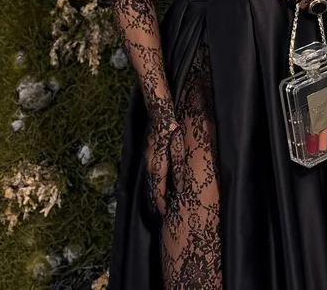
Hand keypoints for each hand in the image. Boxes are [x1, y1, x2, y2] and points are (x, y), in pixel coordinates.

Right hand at [144, 101, 185, 216]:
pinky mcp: (148, 154)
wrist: (158, 112)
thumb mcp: (179, 148)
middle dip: (155, 201)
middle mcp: (149, 164)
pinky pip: (150, 173)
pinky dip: (153, 182)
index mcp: (157, 165)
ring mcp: (146, 158)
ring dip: (154, 192)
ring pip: (149, 181)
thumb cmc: (172, 129)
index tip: (163, 215)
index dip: (160, 203)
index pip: (157, 190)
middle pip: (151, 188)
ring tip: (159, 204)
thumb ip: (179, 168)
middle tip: (160, 214)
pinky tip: (157, 184)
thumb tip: (180, 188)